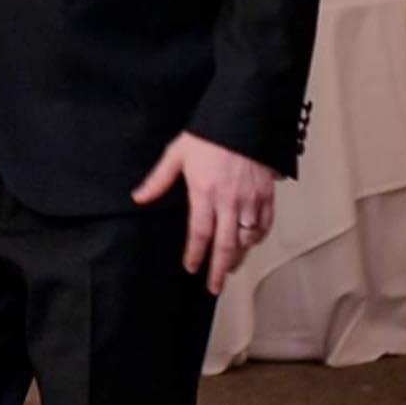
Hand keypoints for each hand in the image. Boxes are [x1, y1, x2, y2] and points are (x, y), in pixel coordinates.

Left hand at [132, 132, 276, 296]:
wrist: (243, 117)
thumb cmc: (209, 134)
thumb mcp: (177, 154)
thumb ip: (158, 180)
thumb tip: (138, 197)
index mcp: (205, 192)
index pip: (199, 233)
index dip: (195, 254)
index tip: (191, 268)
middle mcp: (229, 200)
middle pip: (225, 244)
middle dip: (219, 269)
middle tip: (214, 287)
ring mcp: (250, 199)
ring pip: (246, 238)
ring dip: (239, 256)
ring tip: (230, 268)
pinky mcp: (266, 194)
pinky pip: (264, 223)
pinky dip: (258, 237)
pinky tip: (250, 243)